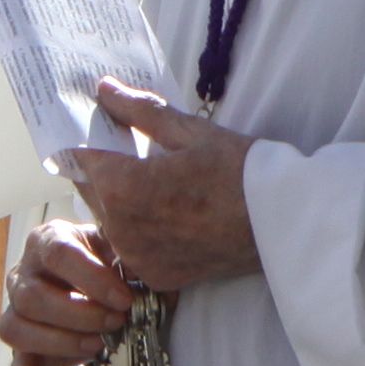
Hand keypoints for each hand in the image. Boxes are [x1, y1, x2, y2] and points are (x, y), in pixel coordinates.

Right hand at [0, 221, 134, 365]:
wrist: (98, 286)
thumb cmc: (108, 265)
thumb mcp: (119, 251)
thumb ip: (129, 257)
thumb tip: (142, 271)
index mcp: (47, 243)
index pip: (56, 254)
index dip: (90, 278)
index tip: (124, 299)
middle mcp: (24, 276)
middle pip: (30, 297)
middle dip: (78, 315)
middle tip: (116, 322)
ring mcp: (18, 314)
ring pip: (15, 330)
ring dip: (60, 343)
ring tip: (97, 346)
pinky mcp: (24, 351)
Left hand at [72, 84, 259, 292]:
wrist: (283, 226)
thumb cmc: (240, 172)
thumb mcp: (190, 132)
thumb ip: (139, 111)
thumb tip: (104, 89)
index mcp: (122, 188)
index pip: (81, 156)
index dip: (86, 137)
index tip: (97, 125)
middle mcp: (120, 229)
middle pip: (91, 189)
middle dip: (103, 167)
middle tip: (128, 148)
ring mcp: (137, 257)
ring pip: (107, 219)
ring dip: (118, 199)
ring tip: (152, 180)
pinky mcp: (155, 276)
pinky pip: (130, 247)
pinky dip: (138, 229)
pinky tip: (166, 211)